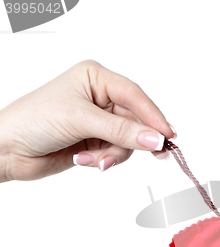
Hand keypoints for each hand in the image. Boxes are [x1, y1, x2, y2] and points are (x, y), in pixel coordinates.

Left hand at [0, 60, 175, 181]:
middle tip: (155, 155)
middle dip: (132, 141)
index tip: (169, 135)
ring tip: (95, 160)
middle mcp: (100, 98)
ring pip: (128, 141)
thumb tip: (155, 139)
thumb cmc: (33, 120)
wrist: (7, 149)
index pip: (134, 96)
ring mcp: (99, 121)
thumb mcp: (81, 120)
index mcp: (96, 78)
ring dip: (114, 154)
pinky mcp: (96, 140)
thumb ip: (122, 131)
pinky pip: (116, 152)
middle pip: (135, 121)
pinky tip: (84, 159)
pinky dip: (103, 160)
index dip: (153, 116)